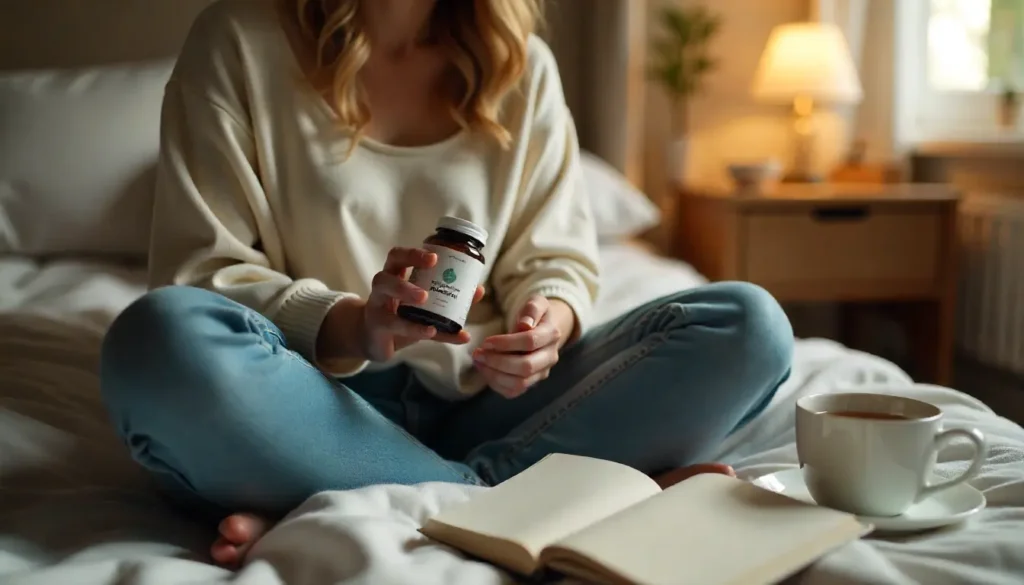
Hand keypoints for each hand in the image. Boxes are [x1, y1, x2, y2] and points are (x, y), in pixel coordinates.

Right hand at [318, 247, 484, 362]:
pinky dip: (416, 329)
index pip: (399, 256)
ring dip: (405, 291)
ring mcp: (376, 307)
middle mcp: (382, 288)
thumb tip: (479, 291)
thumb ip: (450, 300)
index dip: (414, 253)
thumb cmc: (401, 316)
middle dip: (408, 263)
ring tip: (425, 298)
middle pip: (388, 267)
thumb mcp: (424, 307)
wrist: (375, 341)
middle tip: (432, 265)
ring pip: (384, 292)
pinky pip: (396, 325)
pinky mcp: (377, 327)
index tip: (435, 255)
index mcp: (394, 276)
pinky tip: (431, 331)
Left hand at [472, 296, 575, 398]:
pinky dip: (496, 384)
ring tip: (478, 361)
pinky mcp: (531, 383)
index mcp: (552, 335)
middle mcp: (550, 357)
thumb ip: (532, 309)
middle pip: (526, 367)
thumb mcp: (536, 302)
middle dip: (498, 362)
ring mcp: (541, 373)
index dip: (506, 343)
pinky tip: (484, 370)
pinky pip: (513, 391)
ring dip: (494, 374)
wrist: (543, 329)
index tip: (486, 341)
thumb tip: (525, 325)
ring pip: (520, 383)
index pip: (530, 342)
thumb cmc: (535, 315)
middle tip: (478, 353)